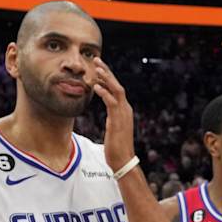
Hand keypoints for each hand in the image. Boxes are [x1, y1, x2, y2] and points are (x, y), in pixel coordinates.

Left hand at [88, 57, 135, 172]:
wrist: (123, 161)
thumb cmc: (116, 147)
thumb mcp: (114, 129)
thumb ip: (113, 119)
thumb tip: (109, 116)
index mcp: (125, 110)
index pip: (117, 88)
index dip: (108, 77)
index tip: (98, 68)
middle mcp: (126, 109)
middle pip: (117, 85)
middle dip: (107, 71)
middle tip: (96, 60)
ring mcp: (123, 114)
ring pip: (116, 90)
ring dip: (106, 78)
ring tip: (96, 68)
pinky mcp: (118, 120)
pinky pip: (111, 102)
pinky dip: (104, 93)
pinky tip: (95, 86)